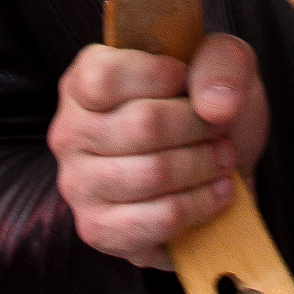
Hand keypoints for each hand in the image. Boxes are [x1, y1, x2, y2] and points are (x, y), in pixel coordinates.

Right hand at [49, 33, 268, 268]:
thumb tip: (216, 106)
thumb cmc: (204, 106)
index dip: (157, 76)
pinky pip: (159, 219)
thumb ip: (221, 65)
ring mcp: (79, 186)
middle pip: (141, 125)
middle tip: (220, 130)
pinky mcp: (101, 231)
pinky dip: (200, 205)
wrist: (215, 164)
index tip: (188, 80)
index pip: (104, 77)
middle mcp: (70, 133)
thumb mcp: (221, 62)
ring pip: (153, 174)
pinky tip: (218, 192)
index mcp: (82, 83)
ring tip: (223, 158)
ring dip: (203, 165)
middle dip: (196, 126)